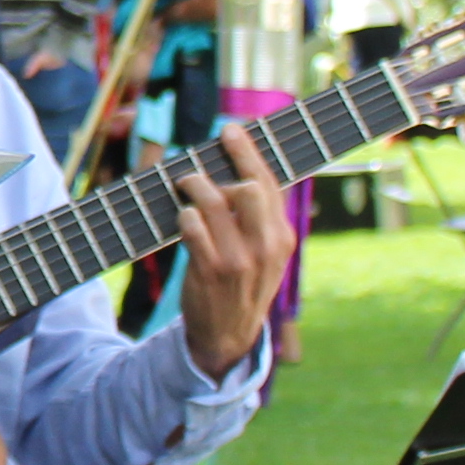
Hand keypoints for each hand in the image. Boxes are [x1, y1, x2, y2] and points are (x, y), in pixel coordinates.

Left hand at [168, 125, 295, 373]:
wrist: (228, 335)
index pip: (269, 184)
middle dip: (224, 163)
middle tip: (201, 156)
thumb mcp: (265, 254)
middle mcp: (265, 246)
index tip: (230, 130)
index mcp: (282, 237)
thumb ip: (258, 217)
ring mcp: (238, 259)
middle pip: (247, 187)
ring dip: (195, 185)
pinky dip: (184, 215)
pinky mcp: (210, 270)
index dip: (248, 153)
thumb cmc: (242, 283)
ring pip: (215, 202)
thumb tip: (237, 170)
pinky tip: (182, 214)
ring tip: (184, 182)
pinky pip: (193, 228)